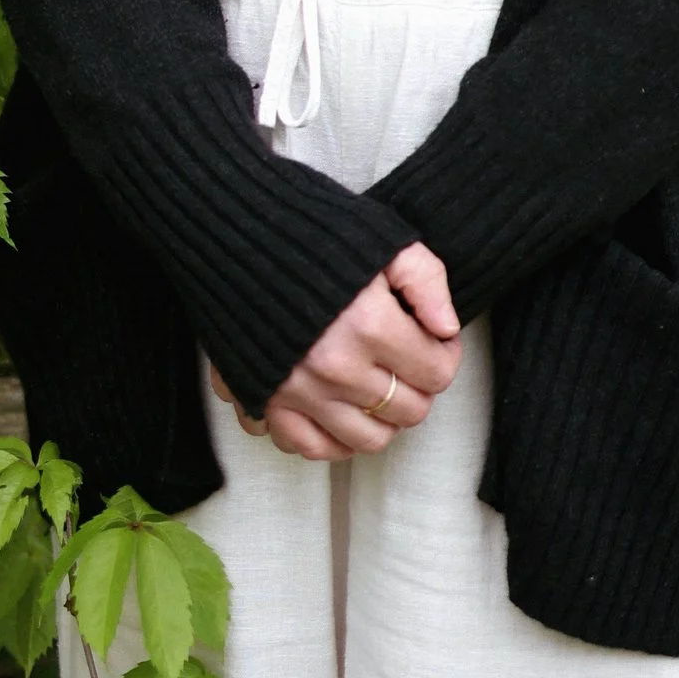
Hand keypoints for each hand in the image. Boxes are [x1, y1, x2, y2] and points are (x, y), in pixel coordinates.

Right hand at [219, 244, 460, 460]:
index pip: (436, 373)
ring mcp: (300, 389)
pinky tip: (341, 409)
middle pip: (408, 411)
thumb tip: (447, 328)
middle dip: (418, 387)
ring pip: (368, 440)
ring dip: (383, 418)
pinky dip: (334, 439)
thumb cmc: (311, 229)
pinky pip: (313, 449)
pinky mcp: (268, 399)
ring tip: (378, 385)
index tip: (436, 341)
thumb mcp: (381, 237)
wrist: (232, 230)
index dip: (445, 357)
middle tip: (409, 361)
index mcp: (369, 323)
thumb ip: (425, 279)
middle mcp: (336, 366)